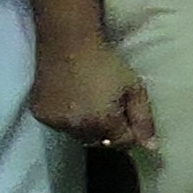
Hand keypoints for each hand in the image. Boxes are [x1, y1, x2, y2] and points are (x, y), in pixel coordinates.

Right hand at [33, 38, 154, 152]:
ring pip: (78, 135)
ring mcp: (55, 122)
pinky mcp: (40, 114)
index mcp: (102, 122)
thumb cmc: (106, 63)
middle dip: (109, 132)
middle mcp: (77, 127)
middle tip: (111, 109)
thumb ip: (143, 119)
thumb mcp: (134, 88)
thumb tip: (152, 148)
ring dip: (87, 127)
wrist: (67, 43)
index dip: (130, 133)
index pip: (122, 143)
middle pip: (99, 141)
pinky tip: (72, 101)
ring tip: (91, 104)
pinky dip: (68, 119)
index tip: (129, 118)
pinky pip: (59, 125)